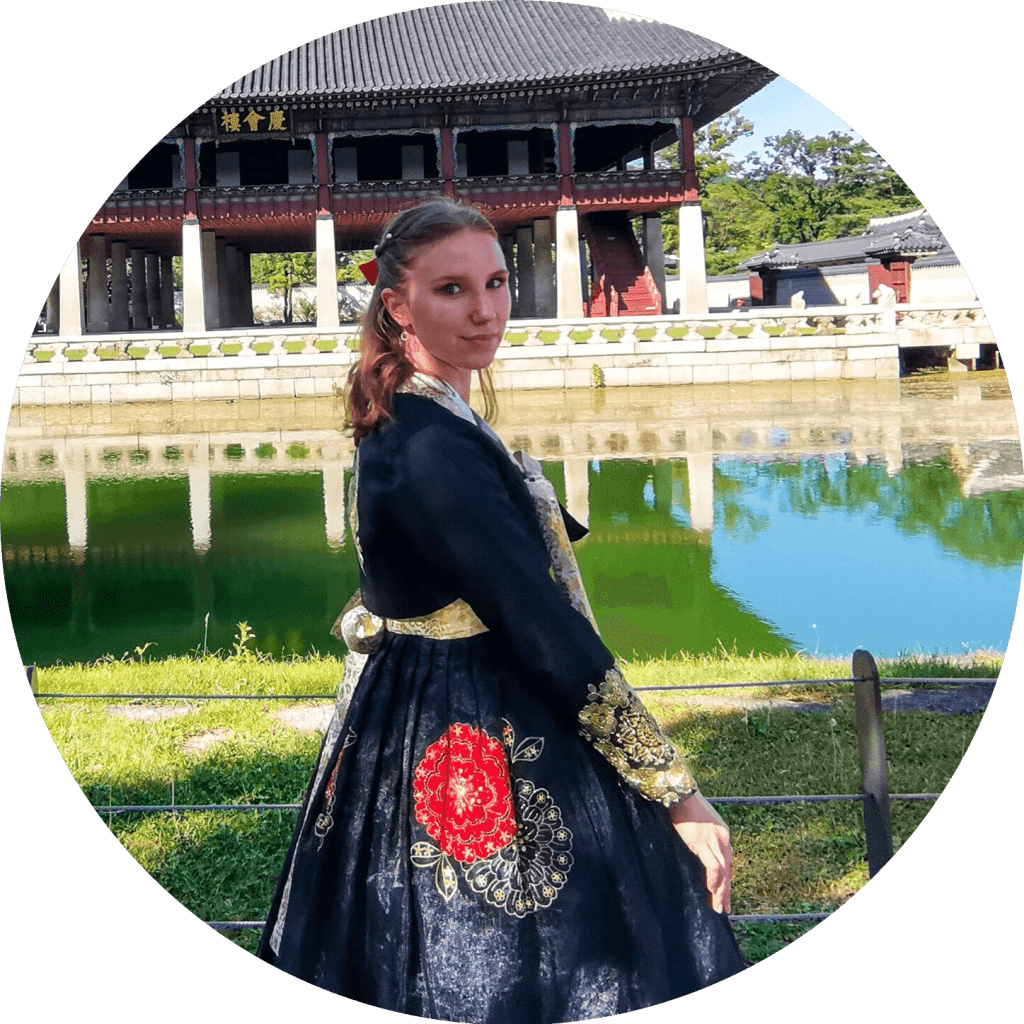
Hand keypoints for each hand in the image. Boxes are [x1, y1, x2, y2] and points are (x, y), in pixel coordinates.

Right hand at [669, 792, 732, 913]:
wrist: (680, 792)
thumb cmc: (684, 804)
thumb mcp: (698, 821)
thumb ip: (701, 835)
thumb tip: (695, 846)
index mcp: (722, 832)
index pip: (727, 861)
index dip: (726, 879)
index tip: (724, 893)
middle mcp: (722, 838)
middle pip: (728, 869)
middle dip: (726, 890)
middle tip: (724, 908)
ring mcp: (713, 840)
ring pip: (723, 872)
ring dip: (721, 891)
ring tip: (718, 907)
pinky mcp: (702, 842)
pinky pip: (713, 866)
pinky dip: (713, 880)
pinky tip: (710, 891)